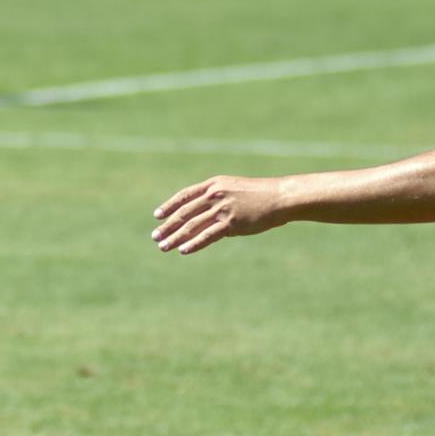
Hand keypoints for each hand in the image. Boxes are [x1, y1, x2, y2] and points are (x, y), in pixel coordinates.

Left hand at [152, 176, 287, 254]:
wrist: (279, 197)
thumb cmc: (259, 194)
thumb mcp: (233, 189)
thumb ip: (216, 199)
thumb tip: (202, 215)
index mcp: (213, 184)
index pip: (184, 195)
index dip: (169, 206)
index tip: (157, 216)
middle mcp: (214, 195)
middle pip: (184, 212)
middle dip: (167, 226)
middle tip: (155, 237)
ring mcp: (222, 209)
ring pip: (191, 225)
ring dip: (175, 237)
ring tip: (164, 246)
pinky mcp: (231, 223)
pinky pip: (207, 236)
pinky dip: (194, 244)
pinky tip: (183, 250)